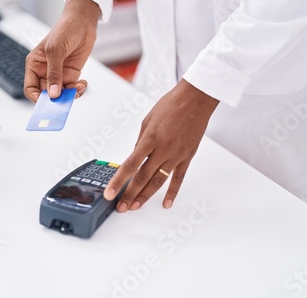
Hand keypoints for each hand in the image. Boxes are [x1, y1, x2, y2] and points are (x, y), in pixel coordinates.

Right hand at [24, 0, 100, 101]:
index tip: (47, 104)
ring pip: (60, 94)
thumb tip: (53, 94)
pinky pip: (72, 89)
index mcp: (34, 65)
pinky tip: (83, 83)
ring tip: (78, 88)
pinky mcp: (71, 74)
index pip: (30, 88)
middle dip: (56, 99)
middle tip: (66, 100)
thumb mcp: (55, 51)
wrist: (83, 22)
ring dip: (70, 95)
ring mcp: (59, 74)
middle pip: (46, 95)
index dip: (37, 98)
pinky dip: (78, 90)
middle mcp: (45, 72)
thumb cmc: (64, 30)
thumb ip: (54, 74)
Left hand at [103, 79, 218, 211]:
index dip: (118, 181)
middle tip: (121, 207)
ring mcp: (176, 155)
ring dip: (146, 196)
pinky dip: (172, 192)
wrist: (195, 100)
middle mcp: (162, 149)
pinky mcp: (187, 157)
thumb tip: (135, 157)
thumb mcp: (147, 120)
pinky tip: (166, 203)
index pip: (130, 165)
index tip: (110, 193)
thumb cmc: (171, 105)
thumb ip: (140, 141)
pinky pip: (179, 178)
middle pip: (142, 177)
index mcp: (150, 139)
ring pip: (158, 181)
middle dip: (130, 194)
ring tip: (136, 207)